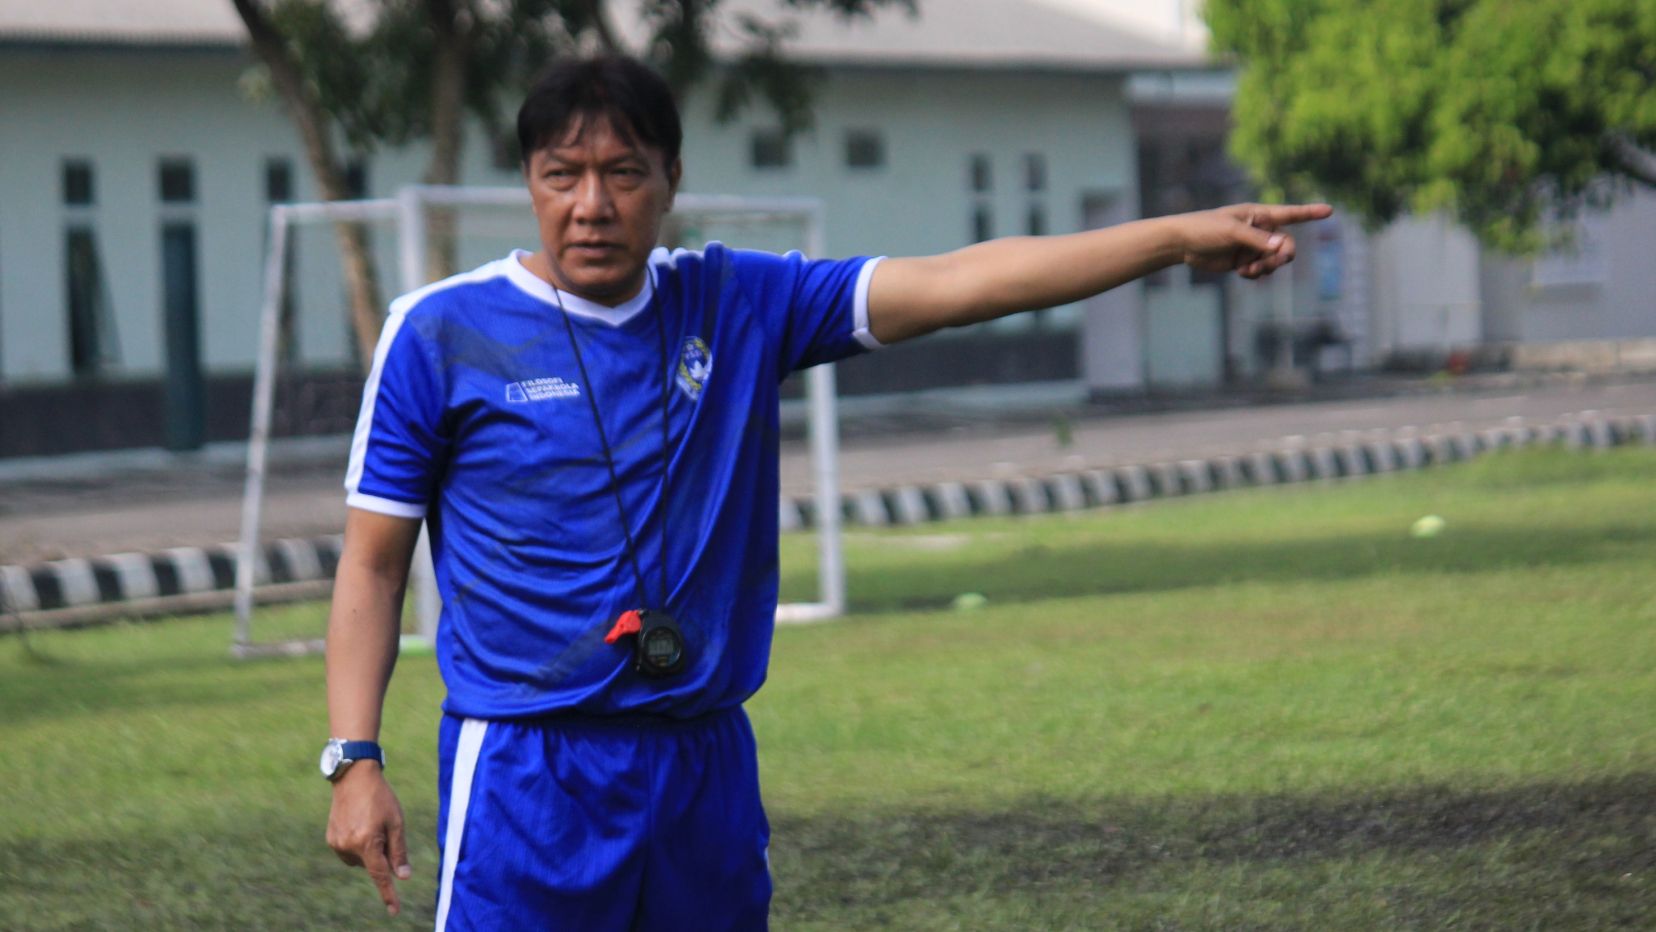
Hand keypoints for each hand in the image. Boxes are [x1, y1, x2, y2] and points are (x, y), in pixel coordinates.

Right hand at [326, 762, 411, 915]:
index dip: (388, 894)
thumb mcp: (397, 822)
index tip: (394, 911)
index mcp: (367, 842)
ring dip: (369, 850)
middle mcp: (348, 846)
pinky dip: (358, 845)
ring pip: (360, 860)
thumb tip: (402, 877)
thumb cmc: (381, 798)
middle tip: (383, 827)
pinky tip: (360, 824)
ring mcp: (336, 843)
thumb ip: (399, 852)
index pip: (380, 876)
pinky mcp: (330, 839)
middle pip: (372, 864)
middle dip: (382, 853)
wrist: (354, 777)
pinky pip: (349, 852)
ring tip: (370, 822)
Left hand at [1179, 202, 1333, 279]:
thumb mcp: (1232, 232)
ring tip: (1248, 270)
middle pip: (1286, 245)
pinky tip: (1241, 273)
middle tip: (1269, 264)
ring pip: (1274, 261)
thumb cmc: (1205, 229)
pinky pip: (1261, 271)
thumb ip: (1258, 240)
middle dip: (1280, 257)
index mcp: (1258, 215)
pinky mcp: (1244, 261)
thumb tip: (1283, 246)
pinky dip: (1255, 274)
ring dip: (1266, 268)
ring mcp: (1252, 247)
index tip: (1329, 211)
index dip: (1309, 213)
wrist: (1183, 244)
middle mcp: (1259, 230)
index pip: (1289, 213)